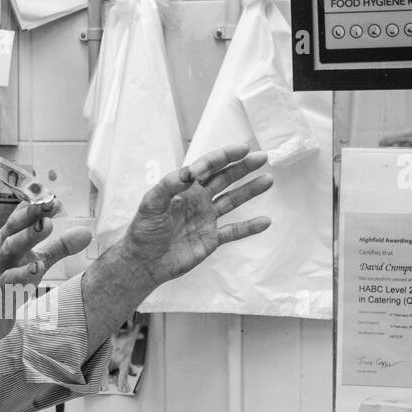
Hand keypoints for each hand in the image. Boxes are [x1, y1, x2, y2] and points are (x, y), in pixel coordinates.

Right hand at [0, 198, 92, 343]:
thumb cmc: (10, 282)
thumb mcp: (36, 261)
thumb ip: (59, 247)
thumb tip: (86, 232)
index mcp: (8, 239)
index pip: (21, 217)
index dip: (35, 205)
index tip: (52, 195)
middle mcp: (0, 251)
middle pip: (14, 228)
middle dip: (31, 214)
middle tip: (49, 203)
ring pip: (10, 250)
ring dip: (27, 237)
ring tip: (46, 226)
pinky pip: (8, 281)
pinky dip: (22, 274)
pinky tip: (37, 267)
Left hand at [112, 145, 272, 289]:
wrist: (143, 262)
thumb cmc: (143, 231)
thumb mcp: (151, 204)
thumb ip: (170, 186)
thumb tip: (190, 171)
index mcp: (184, 188)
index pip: (207, 167)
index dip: (224, 157)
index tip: (242, 149)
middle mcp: (197, 200)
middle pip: (224, 179)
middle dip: (243, 167)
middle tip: (262, 157)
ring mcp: (206, 219)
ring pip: (233, 201)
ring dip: (250, 191)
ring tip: (268, 180)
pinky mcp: (210, 239)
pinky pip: (234, 231)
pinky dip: (249, 227)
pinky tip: (266, 221)